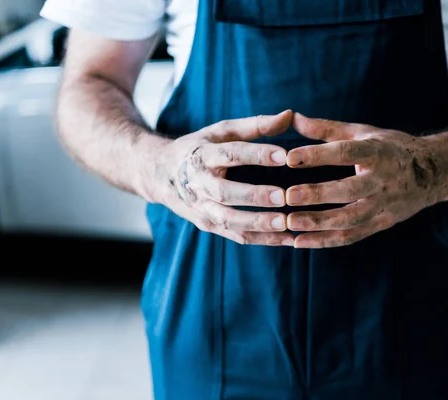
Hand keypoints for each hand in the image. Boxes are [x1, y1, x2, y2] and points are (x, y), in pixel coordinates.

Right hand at [152, 110, 295, 245]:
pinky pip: (236, 235)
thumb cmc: (199, 147)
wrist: (159, 174)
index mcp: (203, 155)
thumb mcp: (221, 131)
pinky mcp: (207, 225)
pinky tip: (287, 238)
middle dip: (254, 195)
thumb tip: (289, 115)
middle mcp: (199, 183)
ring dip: (257, 223)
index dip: (256, 154)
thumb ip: (256, 125)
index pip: (230, 153)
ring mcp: (201, 208)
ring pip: (228, 220)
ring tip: (285, 223)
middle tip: (283, 196)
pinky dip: (262, 239)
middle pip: (225, 192)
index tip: (284, 156)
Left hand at [285, 113, 442, 247]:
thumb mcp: (364, 132)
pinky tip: (301, 242)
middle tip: (287, 196)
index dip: (318, 156)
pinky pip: (352, 236)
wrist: (435, 172)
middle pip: (348, 190)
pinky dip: (326, 241)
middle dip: (317, 194)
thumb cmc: (391, 147)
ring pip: (349, 219)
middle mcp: (383, 180)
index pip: (346, 153)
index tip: (290, 158)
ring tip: (290, 223)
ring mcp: (384, 205)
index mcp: (378, 152)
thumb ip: (327, 128)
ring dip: (318, 224)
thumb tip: (291, 117)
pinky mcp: (383, 223)